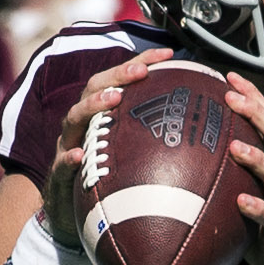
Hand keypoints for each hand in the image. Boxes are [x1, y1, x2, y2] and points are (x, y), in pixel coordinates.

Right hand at [41, 48, 170, 246]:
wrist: (69, 210)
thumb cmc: (106, 175)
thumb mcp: (130, 153)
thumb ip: (155, 137)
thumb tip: (203, 130)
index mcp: (102, 113)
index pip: (121, 79)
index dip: (144, 62)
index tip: (169, 54)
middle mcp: (83, 123)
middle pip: (95, 88)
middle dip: (118, 75)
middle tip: (141, 71)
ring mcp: (68, 144)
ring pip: (74, 118)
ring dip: (93, 105)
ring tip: (113, 99)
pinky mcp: (59, 172)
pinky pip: (62, 163)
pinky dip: (70, 157)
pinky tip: (80, 154)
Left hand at [224, 71, 263, 264]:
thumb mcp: (249, 192)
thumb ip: (227, 174)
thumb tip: (184, 156)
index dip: (253, 98)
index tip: (230, 77)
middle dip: (256, 113)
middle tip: (231, 97)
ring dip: (256, 158)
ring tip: (234, 146)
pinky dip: (257, 208)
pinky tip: (241, 201)